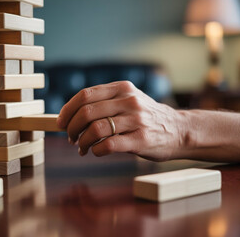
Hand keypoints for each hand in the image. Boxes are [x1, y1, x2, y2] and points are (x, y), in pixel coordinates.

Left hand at [57, 81, 187, 160]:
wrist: (179, 130)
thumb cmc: (147, 117)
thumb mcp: (129, 100)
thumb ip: (105, 102)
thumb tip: (71, 115)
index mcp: (122, 88)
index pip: (85, 95)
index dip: (67, 110)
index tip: (60, 122)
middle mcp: (129, 101)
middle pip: (86, 112)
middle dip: (71, 128)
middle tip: (70, 137)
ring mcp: (136, 120)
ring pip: (95, 129)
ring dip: (82, 142)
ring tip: (82, 147)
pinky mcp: (141, 139)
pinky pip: (108, 145)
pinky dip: (96, 150)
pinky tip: (96, 152)